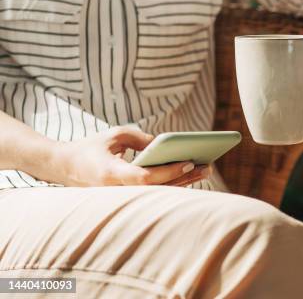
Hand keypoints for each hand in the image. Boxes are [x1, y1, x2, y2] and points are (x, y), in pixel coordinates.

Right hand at [48, 126, 209, 186]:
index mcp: (110, 174)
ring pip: (159, 193)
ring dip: (183, 182)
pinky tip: (191, 174)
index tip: (188, 162)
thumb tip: (165, 145)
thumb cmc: (91, 147)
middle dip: (184, 177)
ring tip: (206, 168)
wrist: (65, 167)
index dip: (168, 171)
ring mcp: (122, 197)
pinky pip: (154, 192)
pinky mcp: (127, 198)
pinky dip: (173, 183)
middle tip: (207, 165)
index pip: (144, 177)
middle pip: (158, 188)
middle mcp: (117, 191)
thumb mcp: (114, 135)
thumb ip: (140, 138)